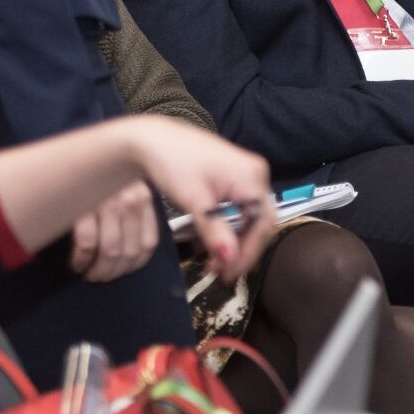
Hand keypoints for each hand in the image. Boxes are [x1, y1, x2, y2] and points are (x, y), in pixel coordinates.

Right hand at [69, 183, 160, 282]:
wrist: (81, 155)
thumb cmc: (103, 179)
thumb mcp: (128, 193)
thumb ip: (137, 218)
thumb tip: (134, 255)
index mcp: (144, 200)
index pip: (148, 244)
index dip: (134, 265)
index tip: (122, 272)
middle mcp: (130, 201)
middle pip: (127, 251)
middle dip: (113, 272)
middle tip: (100, 277)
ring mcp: (107, 204)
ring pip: (110, 251)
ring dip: (98, 270)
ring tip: (90, 274)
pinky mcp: (84, 207)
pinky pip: (87, 244)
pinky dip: (81, 260)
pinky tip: (77, 264)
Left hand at [124, 118, 272, 282]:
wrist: (152, 140)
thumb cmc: (173, 164)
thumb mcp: (194, 201)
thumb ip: (215, 231)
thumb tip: (230, 260)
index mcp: (252, 177)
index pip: (262, 223)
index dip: (248, 252)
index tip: (228, 274)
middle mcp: (256, 174)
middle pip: (260, 221)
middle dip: (242, 250)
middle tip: (221, 273)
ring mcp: (248, 174)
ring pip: (251, 217)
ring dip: (235, 242)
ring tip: (214, 263)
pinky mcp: (236, 177)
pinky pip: (241, 208)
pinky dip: (230, 228)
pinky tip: (215, 243)